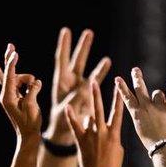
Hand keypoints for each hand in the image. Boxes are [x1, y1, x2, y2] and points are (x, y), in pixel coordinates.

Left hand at [0, 45, 42, 139]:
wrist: (29, 135)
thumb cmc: (30, 123)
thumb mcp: (32, 107)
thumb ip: (33, 92)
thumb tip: (36, 82)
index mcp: (8, 97)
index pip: (10, 77)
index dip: (12, 64)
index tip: (15, 54)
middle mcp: (7, 94)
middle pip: (13, 73)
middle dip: (11, 60)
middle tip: (10, 45)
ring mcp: (11, 94)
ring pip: (23, 79)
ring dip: (31, 82)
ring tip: (35, 93)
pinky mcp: (16, 95)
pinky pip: (14, 81)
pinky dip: (11, 74)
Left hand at [46, 27, 110, 143]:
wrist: (63, 135)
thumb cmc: (58, 123)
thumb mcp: (64, 110)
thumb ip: (75, 99)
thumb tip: (85, 88)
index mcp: (60, 83)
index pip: (61, 60)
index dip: (64, 45)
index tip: (66, 30)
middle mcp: (71, 81)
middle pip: (77, 60)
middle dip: (83, 47)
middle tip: (89, 32)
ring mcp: (81, 87)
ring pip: (89, 70)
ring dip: (97, 62)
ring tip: (105, 54)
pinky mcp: (89, 95)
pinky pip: (96, 82)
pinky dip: (102, 72)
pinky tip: (107, 62)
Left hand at [65, 80, 123, 166]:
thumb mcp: (118, 150)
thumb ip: (112, 135)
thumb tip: (105, 126)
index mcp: (114, 135)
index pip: (118, 113)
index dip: (118, 100)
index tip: (119, 88)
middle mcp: (102, 133)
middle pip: (100, 110)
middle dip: (97, 95)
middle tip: (94, 82)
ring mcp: (91, 137)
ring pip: (89, 116)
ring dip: (88, 104)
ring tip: (86, 89)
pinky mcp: (81, 142)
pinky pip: (75, 127)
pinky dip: (71, 117)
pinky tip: (68, 107)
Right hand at [115, 67, 165, 150]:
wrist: (165, 146)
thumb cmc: (152, 142)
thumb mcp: (140, 129)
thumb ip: (142, 117)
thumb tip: (144, 108)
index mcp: (136, 113)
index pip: (127, 97)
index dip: (122, 87)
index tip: (118, 79)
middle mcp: (146, 106)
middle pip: (140, 87)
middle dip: (137, 77)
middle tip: (135, 70)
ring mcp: (159, 105)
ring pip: (158, 93)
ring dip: (159, 97)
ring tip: (161, 106)